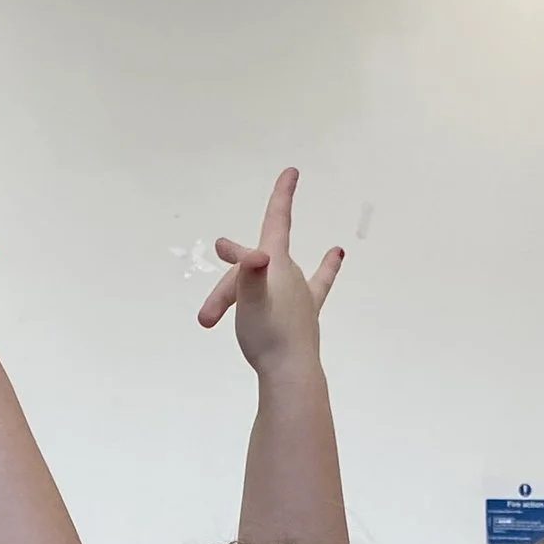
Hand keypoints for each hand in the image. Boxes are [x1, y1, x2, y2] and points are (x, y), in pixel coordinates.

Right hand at [200, 168, 341, 372]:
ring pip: (263, 281)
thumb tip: (254, 256)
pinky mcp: (306, 312)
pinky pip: (318, 283)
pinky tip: (337, 252)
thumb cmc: (267, 335)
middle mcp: (290, 273)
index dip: (281, 196)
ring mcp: (300, 292)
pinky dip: (326, 268)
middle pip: (251, 265)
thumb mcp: (248, 302)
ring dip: (238, 295)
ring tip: (213, 318)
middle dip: (226, 286)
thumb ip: (248, 275)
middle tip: (207, 317)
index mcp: (276, 264)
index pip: (276, 221)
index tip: (292, 171)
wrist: (289, 372)